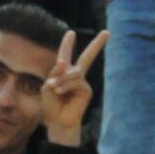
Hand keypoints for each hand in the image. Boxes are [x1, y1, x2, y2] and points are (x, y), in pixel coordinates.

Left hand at [41, 30, 108, 145]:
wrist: (56, 121)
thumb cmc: (50, 105)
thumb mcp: (47, 87)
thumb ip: (54, 73)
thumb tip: (62, 61)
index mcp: (63, 73)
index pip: (65, 56)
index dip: (67, 44)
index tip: (71, 32)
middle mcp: (75, 75)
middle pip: (88, 56)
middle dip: (97, 44)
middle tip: (107, 32)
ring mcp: (82, 82)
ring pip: (74, 73)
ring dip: (61, 80)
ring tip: (53, 90)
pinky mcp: (86, 90)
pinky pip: (76, 82)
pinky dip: (65, 86)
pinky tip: (59, 92)